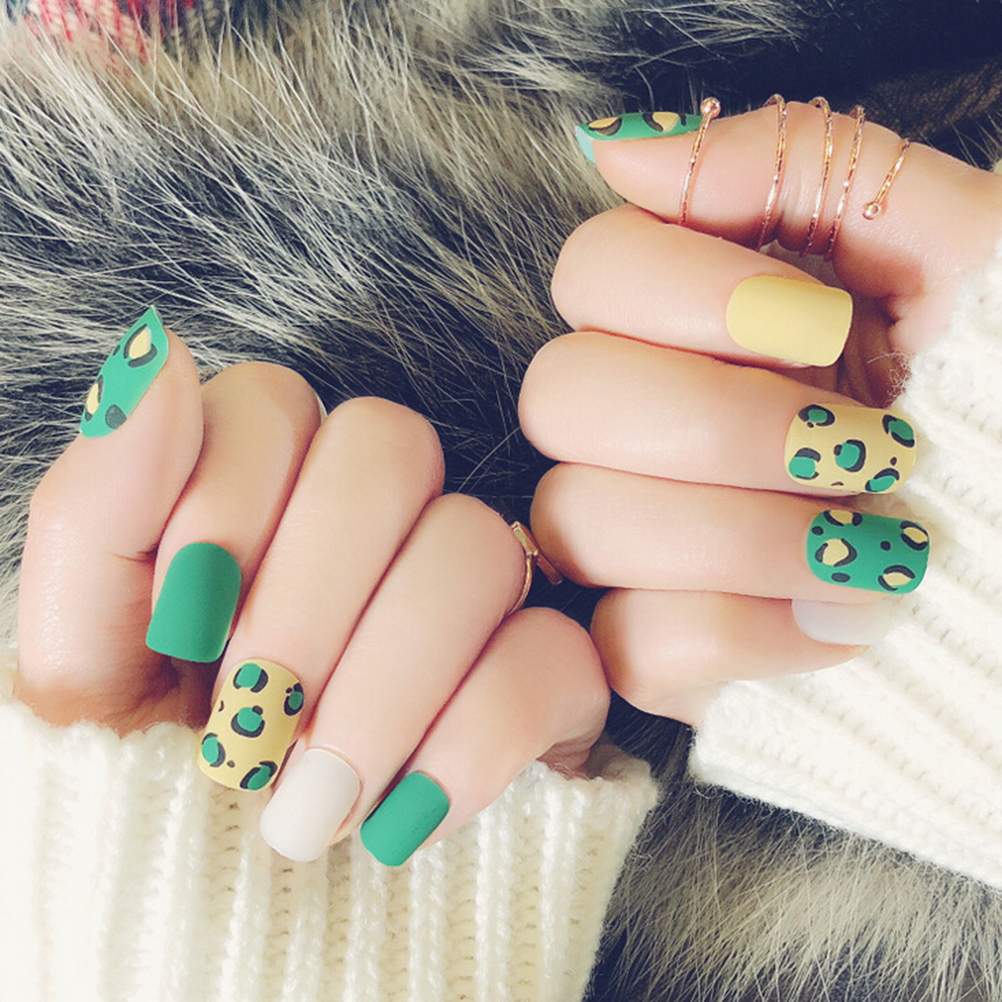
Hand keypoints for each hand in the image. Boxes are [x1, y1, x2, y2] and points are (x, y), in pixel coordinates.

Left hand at [16, 309, 607, 863]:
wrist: (237, 914)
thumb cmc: (152, 777)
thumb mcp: (86, 658)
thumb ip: (98, 507)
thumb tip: (151, 357)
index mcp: (270, 494)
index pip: (277, 404)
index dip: (230, 497)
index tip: (181, 626)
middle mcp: (380, 524)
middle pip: (391, 448)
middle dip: (309, 599)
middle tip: (248, 733)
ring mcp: (473, 595)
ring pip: (476, 545)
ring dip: (381, 687)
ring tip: (306, 809)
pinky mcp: (546, 675)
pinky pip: (551, 656)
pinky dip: (469, 743)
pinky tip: (400, 821)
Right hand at [520, 101, 1001, 724]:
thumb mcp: (948, 242)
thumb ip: (792, 162)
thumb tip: (612, 146)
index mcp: (701, 321)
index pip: (588, 271)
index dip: (682, 293)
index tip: (817, 323)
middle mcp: (644, 423)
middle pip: (561, 399)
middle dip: (721, 424)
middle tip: (859, 444)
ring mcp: (642, 540)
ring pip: (582, 522)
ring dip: (748, 536)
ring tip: (876, 547)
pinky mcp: (663, 644)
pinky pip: (633, 643)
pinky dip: (748, 635)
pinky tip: (837, 619)